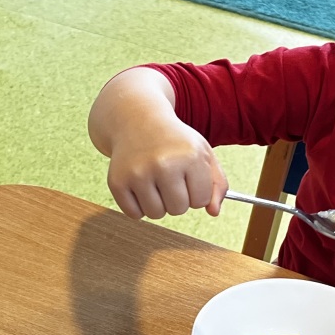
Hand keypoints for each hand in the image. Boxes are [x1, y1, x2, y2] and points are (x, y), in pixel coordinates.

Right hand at [107, 117, 228, 220]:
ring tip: (155, 181)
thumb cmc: (175, 141)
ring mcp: (138, 173)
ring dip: (158, 204)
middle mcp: (163, 164)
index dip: (196, 191)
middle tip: (169, 177)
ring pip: (156, 214)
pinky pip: (134, 214)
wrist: (138, 120)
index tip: (188, 175)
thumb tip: (213, 212)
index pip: (200, 200)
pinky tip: (139, 186)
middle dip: (177, 198)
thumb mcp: (203, 153)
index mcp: (190, 156)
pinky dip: (138, 206)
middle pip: (178, 209)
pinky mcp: (117, 182)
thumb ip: (217, 183)